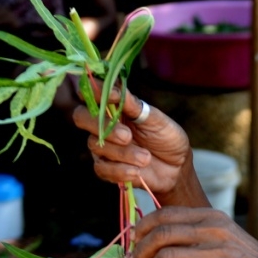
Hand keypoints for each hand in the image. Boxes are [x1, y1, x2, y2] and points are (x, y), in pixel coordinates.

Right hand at [73, 85, 193, 198]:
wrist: (177, 169)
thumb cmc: (166, 139)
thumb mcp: (156, 119)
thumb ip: (135, 106)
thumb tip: (115, 87)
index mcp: (114, 107)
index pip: (91, 93)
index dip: (96, 91)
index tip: (116, 96)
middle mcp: (103, 125)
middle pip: (81, 117)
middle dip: (102, 125)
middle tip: (127, 136)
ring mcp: (103, 147)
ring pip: (96, 145)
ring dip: (122, 153)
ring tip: (146, 158)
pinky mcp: (107, 169)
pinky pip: (102, 169)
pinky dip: (120, 170)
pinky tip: (137, 171)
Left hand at [129, 206, 257, 257]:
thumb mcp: (223, 240)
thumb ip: (195, 239)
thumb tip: (157, 247)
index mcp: (212, 218)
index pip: (165, 215)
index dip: (142, 230)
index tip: (135, 246)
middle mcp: (214, 231)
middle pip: (161, 235)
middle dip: (140, 253)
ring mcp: (219, 254)